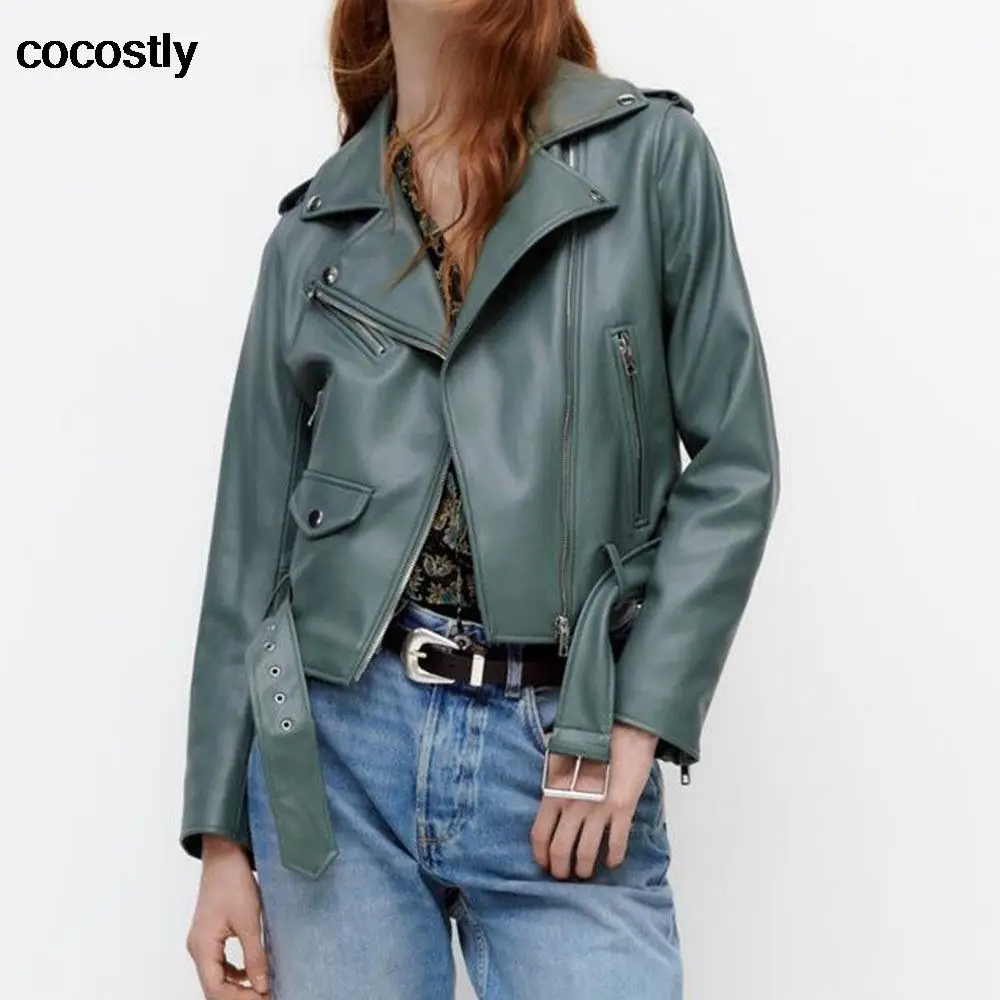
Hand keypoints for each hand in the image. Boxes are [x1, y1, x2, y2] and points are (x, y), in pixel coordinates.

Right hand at [186, 835, 269, 998]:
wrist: (224, 855)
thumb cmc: (233, 882)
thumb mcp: (249, 921)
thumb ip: (254, 957)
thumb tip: (262, 986)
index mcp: (202, 948)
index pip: (216, 990)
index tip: (264, 998)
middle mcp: (197, 948)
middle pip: (214, 987)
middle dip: (240, 996)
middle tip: (266, 995)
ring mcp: (202, 942)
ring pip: (217, 977)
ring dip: (237, 987)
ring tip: (262, 988)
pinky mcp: (210, 935)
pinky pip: (219, 964)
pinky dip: (234, 972)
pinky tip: (251, 972)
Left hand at [530, 721, 658, 878]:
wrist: (621, 728)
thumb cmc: (591, 739)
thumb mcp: (561, 760)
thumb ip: (554, 784)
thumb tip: (551, 805)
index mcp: (554, 791)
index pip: (539, 834)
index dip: (541, 855)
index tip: (545, 864)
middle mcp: (573, 804)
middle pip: (560, 850)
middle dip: (561, 869)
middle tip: (565, 875)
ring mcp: (597, 809)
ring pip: (587, 853)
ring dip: (585, 869)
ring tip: (586, 872)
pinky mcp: (622, 809)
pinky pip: (616, 844)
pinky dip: (614, 858)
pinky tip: (613, 861)